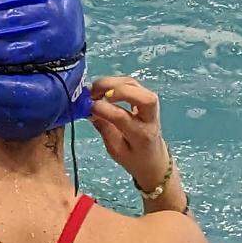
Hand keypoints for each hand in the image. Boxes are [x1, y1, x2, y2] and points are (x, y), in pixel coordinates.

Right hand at [90, 76, 169, 191]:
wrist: (154, 160)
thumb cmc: (134, 158)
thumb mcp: (115, 151)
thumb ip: (104, 128)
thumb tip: (89, 109)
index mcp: (141, 136)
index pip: (122, 117)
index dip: (103, 108)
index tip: (88, 106)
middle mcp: (150, 118)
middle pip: (140, 96)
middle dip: (115, 89)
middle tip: (93, 92)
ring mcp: (152, 106)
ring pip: (135, 85)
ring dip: (113, 83)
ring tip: (95, 89)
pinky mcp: (147, 98)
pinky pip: (132, 84)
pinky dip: (116, 82)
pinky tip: (104, 89)